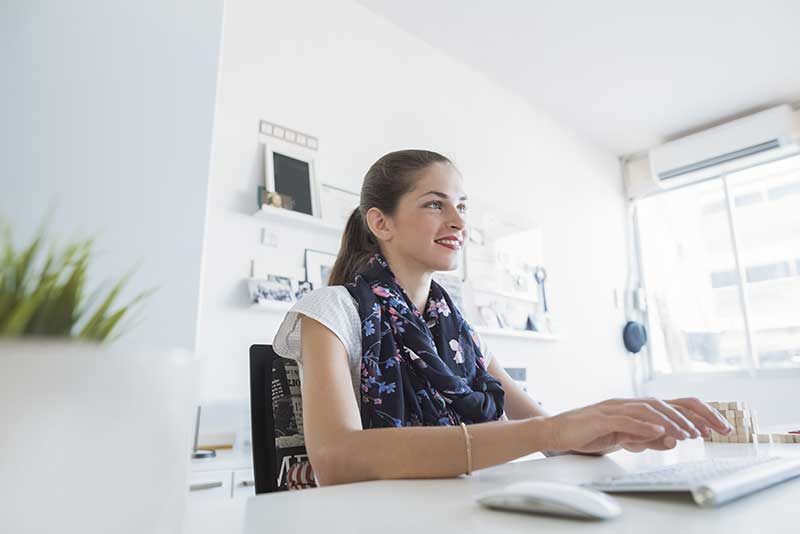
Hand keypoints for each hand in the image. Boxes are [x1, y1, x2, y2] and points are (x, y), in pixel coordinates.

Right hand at [545, 397, 733, 454]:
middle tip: (717, 430)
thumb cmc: (589, 434)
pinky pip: (626, 419)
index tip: (721, 428)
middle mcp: (629, 403)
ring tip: (690, 435)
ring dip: (673, 422)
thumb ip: (647, 439)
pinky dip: (644, 425)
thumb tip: (673, 440)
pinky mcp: (601, 418)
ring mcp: (615, 408)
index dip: (700, 414)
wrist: (557, 432)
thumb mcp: (624, 440)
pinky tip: (660, 432)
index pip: (675, 405)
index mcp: (637, 408)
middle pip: (669, 403)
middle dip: (697, 415)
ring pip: (650, 409)